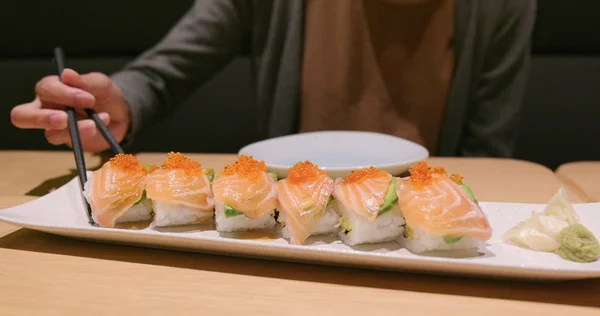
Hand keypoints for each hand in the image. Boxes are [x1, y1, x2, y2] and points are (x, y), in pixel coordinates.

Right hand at [10, 69, 129, 152]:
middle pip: (22, 116)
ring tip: (93, 125)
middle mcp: (45, 108)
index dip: (63, 93)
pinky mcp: (67, 142)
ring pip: (49, 134)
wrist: (119, 113)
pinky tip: (99, 127)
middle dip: (42, 118)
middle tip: (64, 119)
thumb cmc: (103, 94)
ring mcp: (54, 128)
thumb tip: (67, 74)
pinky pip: (69, 143)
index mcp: (51, 88)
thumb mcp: (100, 84)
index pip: (45, 89)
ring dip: (74, 131)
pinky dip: (85, 136)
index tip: (88, 99)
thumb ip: (84, 81)